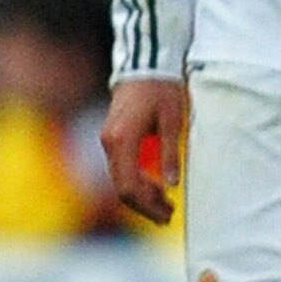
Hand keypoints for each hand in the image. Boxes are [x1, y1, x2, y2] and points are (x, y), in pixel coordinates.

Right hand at [102, 76, 188, 223]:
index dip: (147, 204)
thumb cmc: (162, 89)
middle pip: (121, 187)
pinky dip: (136, 181)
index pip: (129, 185)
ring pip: (120, 179)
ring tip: (164, 205)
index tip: (168, 213)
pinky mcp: (113, 137)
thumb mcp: (172, 121)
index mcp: (122, 140)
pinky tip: (154, 187)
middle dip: (144, 205)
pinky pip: (121, 168)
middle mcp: (109, 143)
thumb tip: (171, 185)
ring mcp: (108, 140)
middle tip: (168, 216)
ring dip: (141, 195)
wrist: (145, 65)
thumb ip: (169, 154)